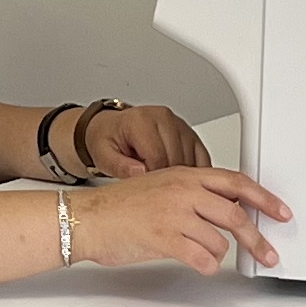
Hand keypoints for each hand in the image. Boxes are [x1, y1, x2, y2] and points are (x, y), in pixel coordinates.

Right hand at [70, 165, 291, 275]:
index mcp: (184, 175)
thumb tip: (224, 211)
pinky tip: (199, 264)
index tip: (280, 212)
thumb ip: (193, 196)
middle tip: (268, 253)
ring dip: (218, 254)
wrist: (87, 219)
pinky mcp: (165, 239)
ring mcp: (174, 215)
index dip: (263, 198)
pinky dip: (206, 265)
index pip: (235, 182)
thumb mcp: (161, 188)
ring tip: (204, 255)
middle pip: (235, 214)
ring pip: (219, 240)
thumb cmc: (119, 208)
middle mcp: (182, 191)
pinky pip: (201, 257)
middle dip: (256, 238)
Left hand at [75, 102, 210, 177]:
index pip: (157, 156)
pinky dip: (195, 173)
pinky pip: (202, 158)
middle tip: (152, 189)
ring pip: (191, 161)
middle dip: (166, 180)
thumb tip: (139, 173)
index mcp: (141, 120)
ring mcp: (180, 125)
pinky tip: (181, 181)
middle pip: (177, 159)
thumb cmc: (108, 140)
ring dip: (181, 178)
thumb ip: (119, 165)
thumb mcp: (103, 155)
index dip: (153, 178)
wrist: (112, 128)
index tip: (145, 189)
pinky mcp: (191, 134)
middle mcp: (164, 118)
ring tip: (161, 182)